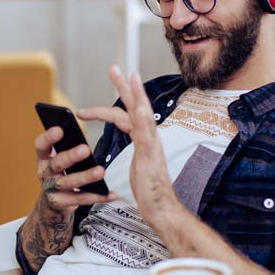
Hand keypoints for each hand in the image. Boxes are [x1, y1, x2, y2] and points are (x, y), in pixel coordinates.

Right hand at [35, 126, 117, 212]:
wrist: (52, 203)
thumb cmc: (61, 173)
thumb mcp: (59, 158)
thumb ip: (68, 146)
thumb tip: (86, 133)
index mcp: (44, 158)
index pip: (41, 145)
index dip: (48, 137)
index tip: (60, 129)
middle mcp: (44, 173)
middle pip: (56, 163)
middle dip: (70, 156)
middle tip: (85, 149)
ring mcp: (51, 189)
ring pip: (68, 182)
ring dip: (85, 176)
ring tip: (100, 171)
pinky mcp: (61, 203)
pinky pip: (81, 199)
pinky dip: (97, 196)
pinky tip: (110, 193)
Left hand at [78, 66, 179, 221]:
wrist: (160, 206)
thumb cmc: (149, 189)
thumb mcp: (139, 162)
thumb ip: (137, 147)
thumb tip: (131, 136)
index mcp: (144, 138)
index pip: (129, 112)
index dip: (121, 97)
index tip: (115, 81)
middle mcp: (150, 137)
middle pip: (137, 105)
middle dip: (126, 86)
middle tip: (114, 68)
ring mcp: (152, 145)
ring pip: (143, 114)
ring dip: (136, 94)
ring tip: (129, 77)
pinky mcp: (150, 155)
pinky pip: (146, 135)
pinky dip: (143, 120)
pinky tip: (139, 109)